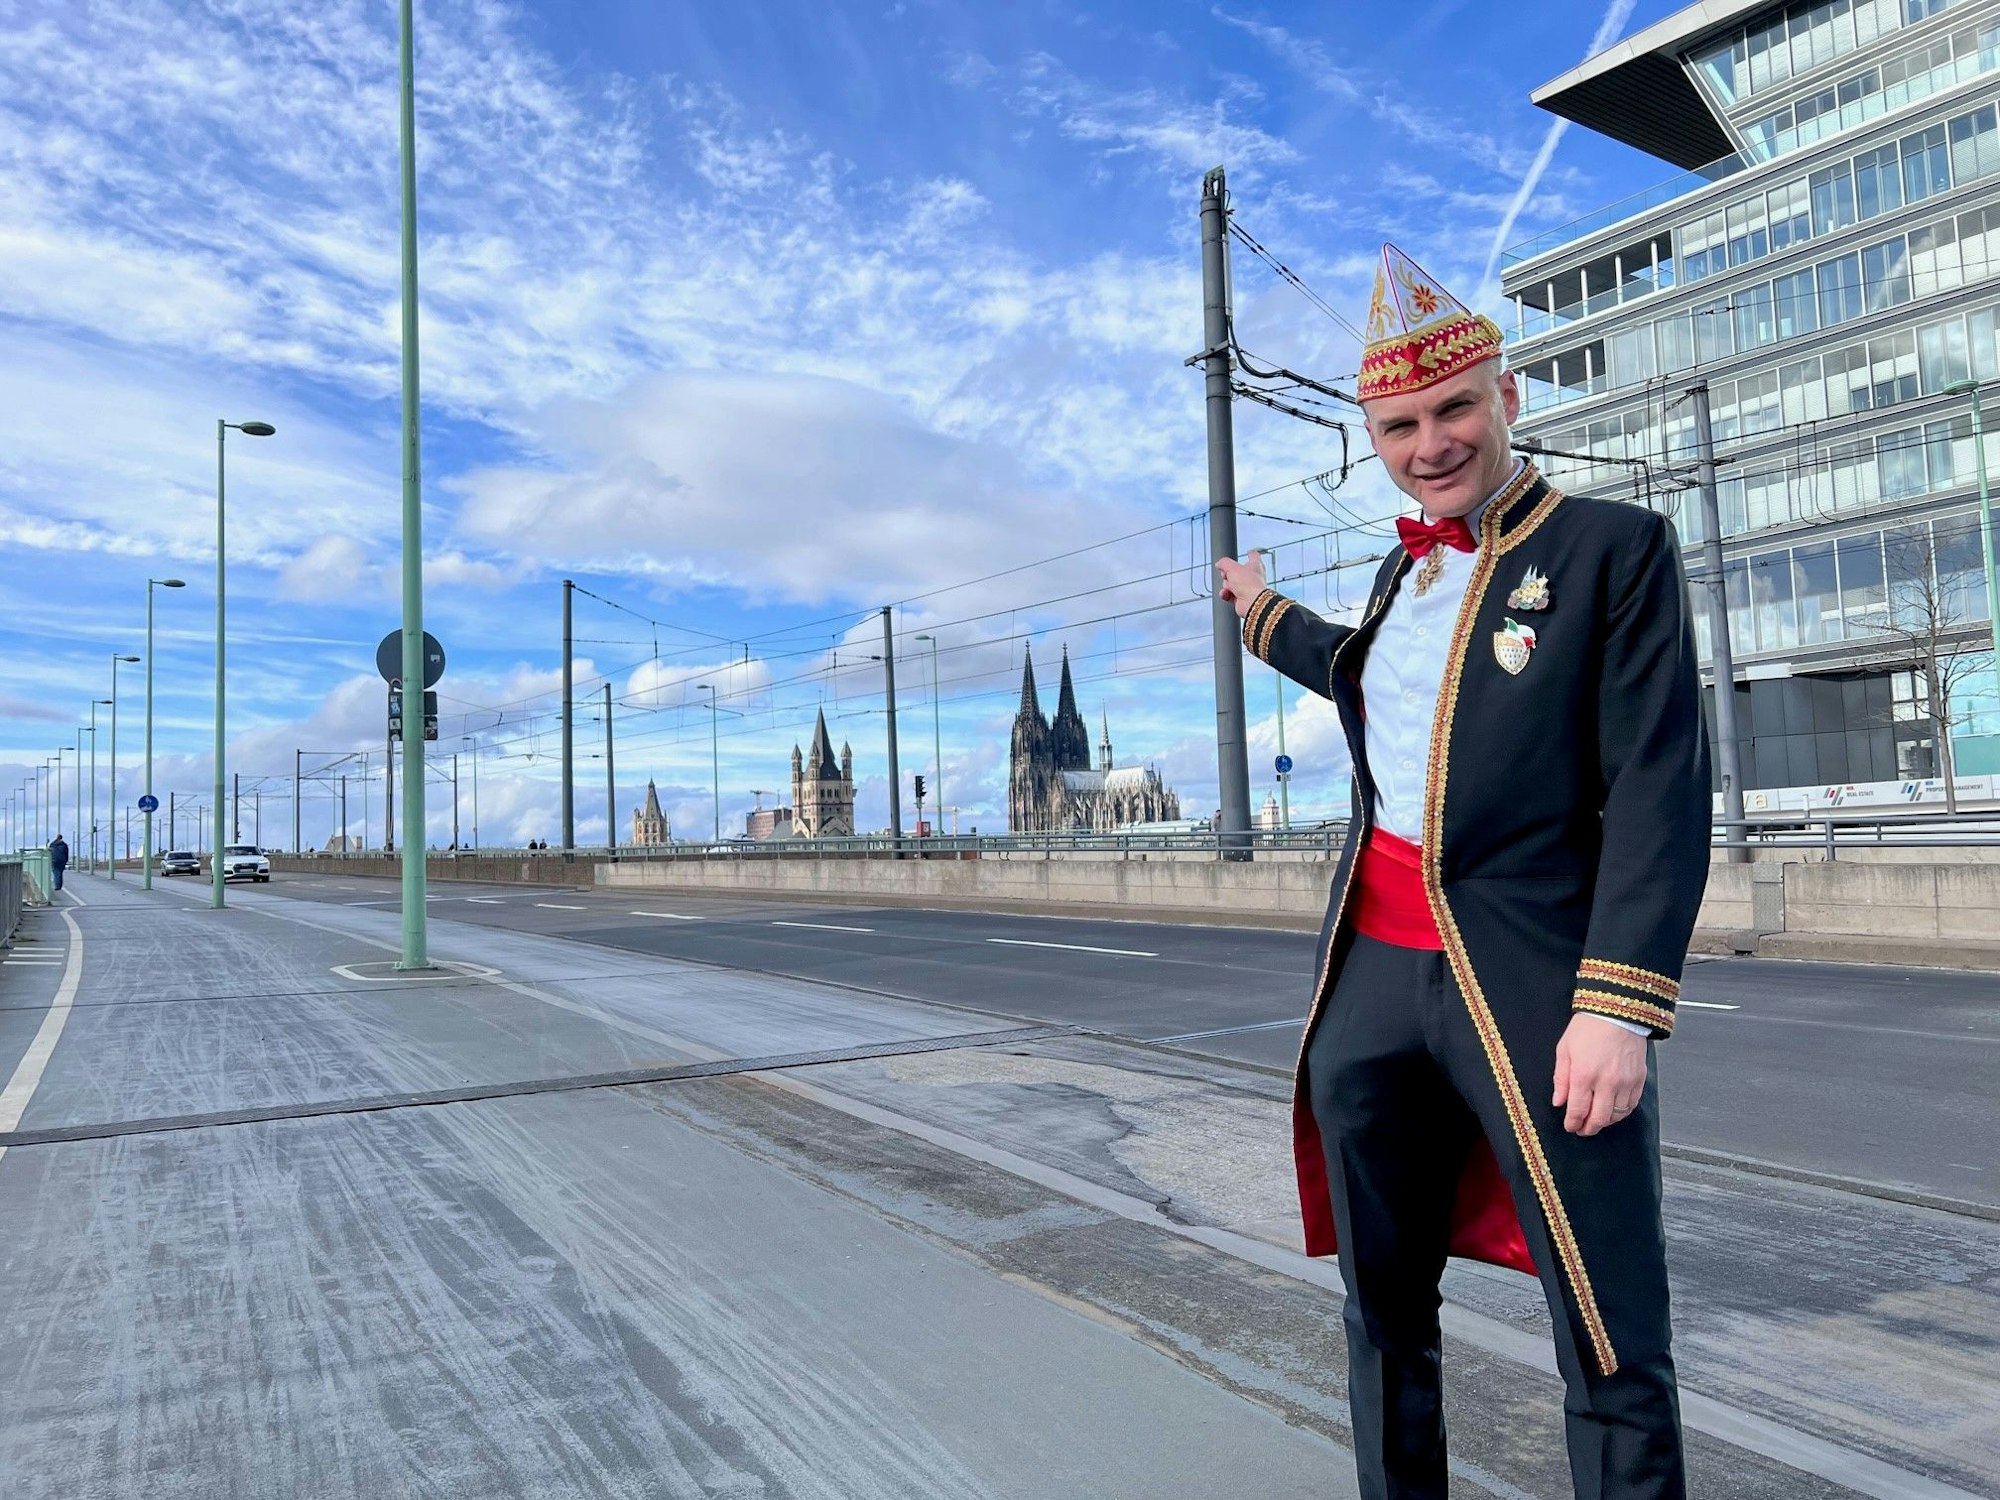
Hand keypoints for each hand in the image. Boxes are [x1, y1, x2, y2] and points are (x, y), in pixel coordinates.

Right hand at [1216, 551, 1267, 619]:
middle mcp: (1253, 576)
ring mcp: (1247, 588)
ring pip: (1230, 583)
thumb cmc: (1249, 584)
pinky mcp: (1241, 598)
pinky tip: (1227, 594)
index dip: (1250, 553)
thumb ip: (1224, 563)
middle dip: (1228, 574)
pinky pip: (1229, 594)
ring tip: (1230, 587)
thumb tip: (1219, 564)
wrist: (1251, 602)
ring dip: (1226, 585)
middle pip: (1236, 571)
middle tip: (1226, 574)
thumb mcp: (1232, 567)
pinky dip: (1226, 594)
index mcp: (1255, 565)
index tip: (1249, 552)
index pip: (1254, 556)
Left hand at [1552, 1015, 1647, 1135]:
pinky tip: (1613, 1111)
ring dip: (1605, 1122)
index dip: (1573, 1123)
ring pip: (1616, 1115)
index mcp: (1584, 1074)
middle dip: (1589, 1128)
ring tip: (1596, 1120)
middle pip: (1599, 1118)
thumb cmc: (1589, 1027)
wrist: (1616, 1013)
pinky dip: (1621, 1113)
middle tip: (1582, 1129)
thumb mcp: (1564, 1050)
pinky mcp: (1639, 1080)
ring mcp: (1625, 1082)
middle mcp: (1606, 1082)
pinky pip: (1631, 1105)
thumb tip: (1559, 1101)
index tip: (1570, 1126)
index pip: (1578, 1110)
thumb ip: (1561, 1078)